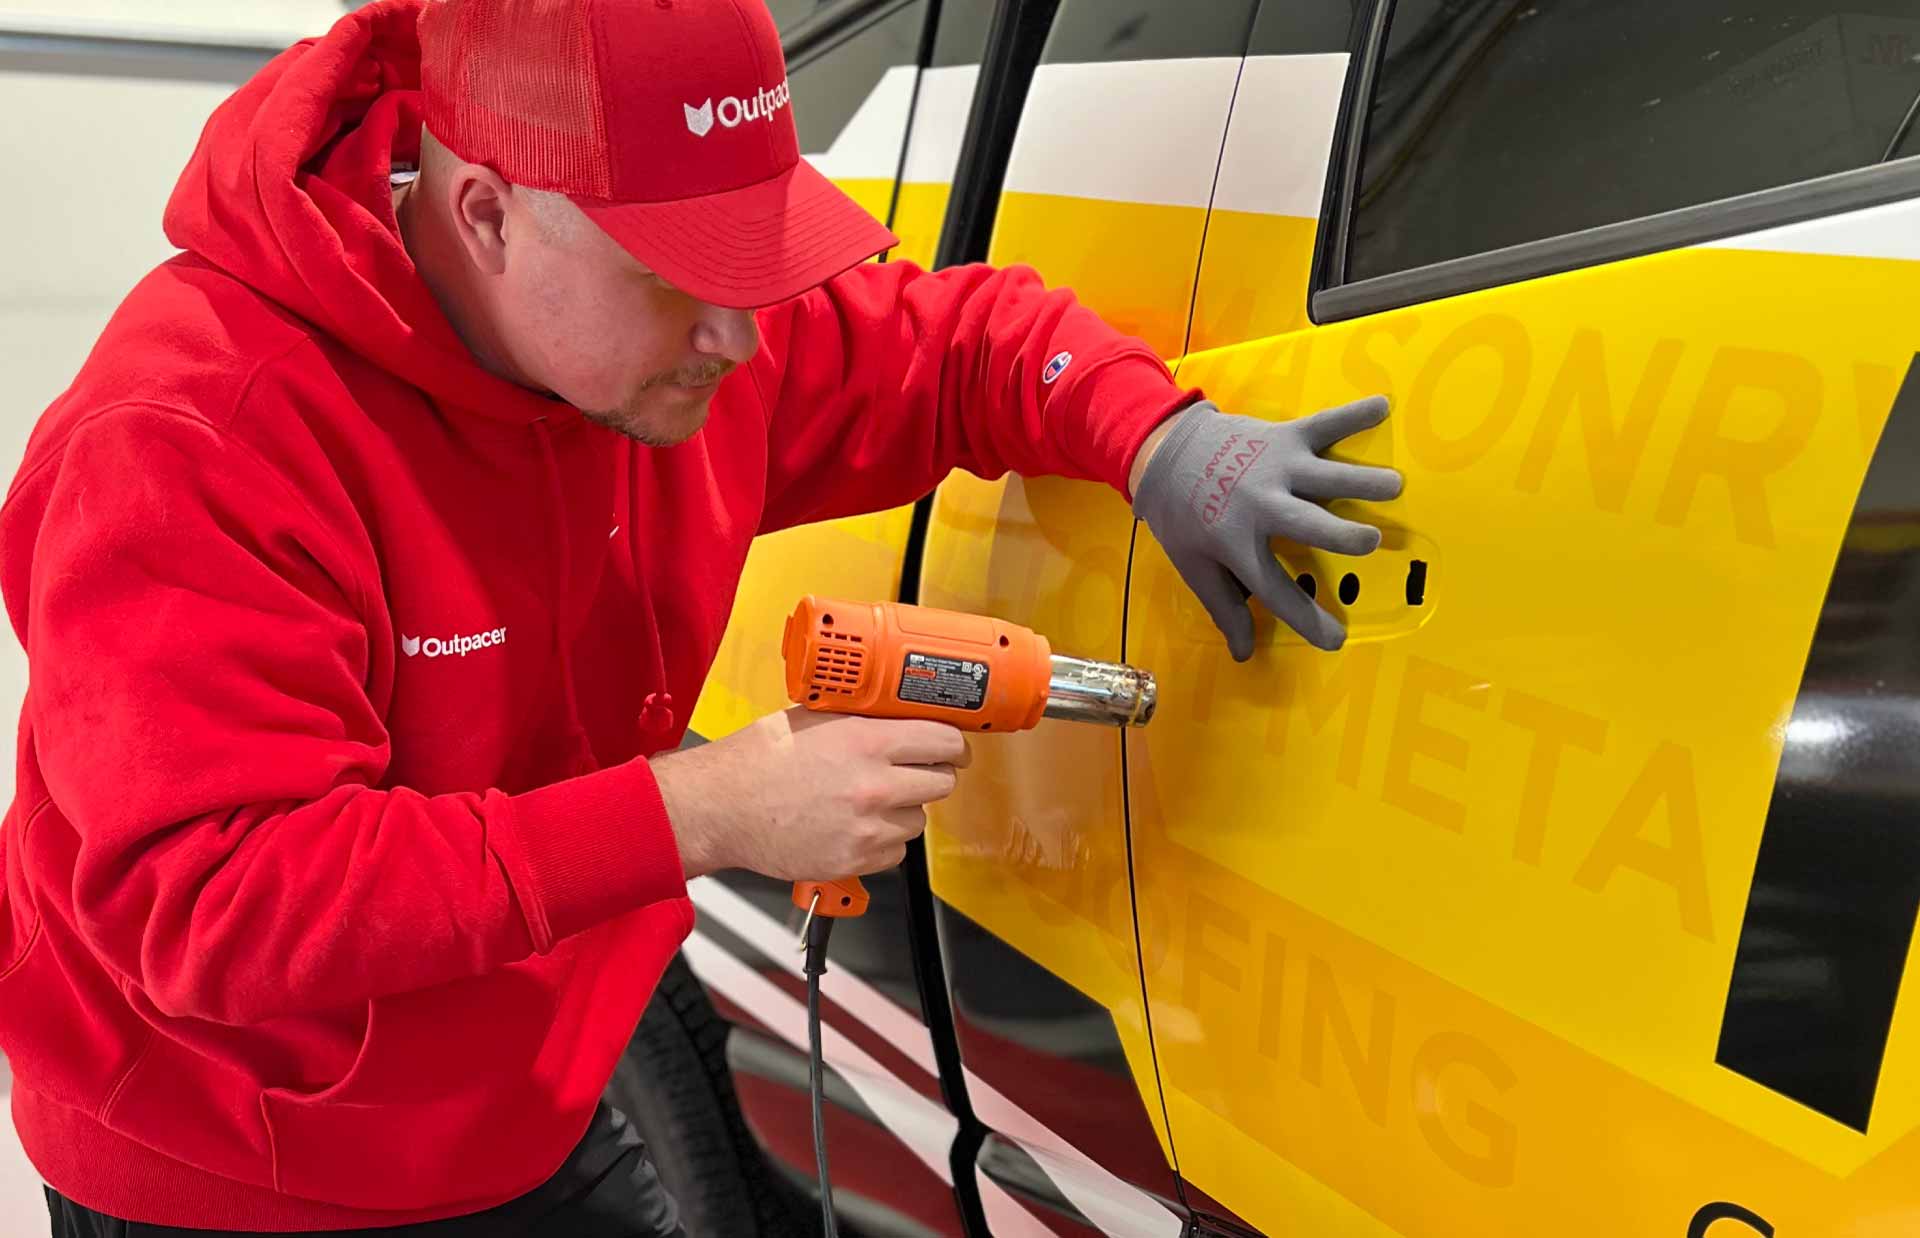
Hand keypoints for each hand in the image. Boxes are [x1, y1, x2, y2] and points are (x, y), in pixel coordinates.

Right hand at [654, 707, 971, 879]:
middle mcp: (874, 785)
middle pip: (943, 783)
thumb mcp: (815, 718)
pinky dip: (883, 842)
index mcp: (867, 742)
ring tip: (869, 800)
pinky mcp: (855, 860)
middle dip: (932, 775)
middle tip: (915, 771)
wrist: (720, 807)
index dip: (954, 744)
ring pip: (920, 820)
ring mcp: (867, 827)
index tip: (954, 746)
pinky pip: (895, 852)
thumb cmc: (757, 760)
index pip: (945, 742)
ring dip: (905, 810)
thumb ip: (864, 719)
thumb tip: (901, 715)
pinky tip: (855, 826)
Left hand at [1131, 396, 1401, 657]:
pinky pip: (1323, 424)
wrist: (1165, 452)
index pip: (1276, 590)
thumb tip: (1244, 653)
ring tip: (1394, 484)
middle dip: (1340, 533)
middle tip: (1371, 541)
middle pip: (1307, 523)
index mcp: (1238, 543)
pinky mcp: (1282, 436)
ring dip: (1360, 479)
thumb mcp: (1194, 567)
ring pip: (1325, 475)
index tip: (1336, 640)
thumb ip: (1224, 608)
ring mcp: (1275, 467)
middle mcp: (1261, 505)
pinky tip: (1383, 406)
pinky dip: (1353, 414)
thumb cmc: (1183, 517)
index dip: (1305, 618)